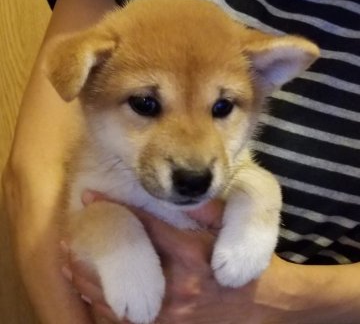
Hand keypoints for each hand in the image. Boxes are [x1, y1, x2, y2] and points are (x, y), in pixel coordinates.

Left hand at [61, 192, 288, 322]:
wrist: (262, 307)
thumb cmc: (243, 264)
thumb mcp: (229, 230)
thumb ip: (206, 209)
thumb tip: (180, 190)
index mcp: (189, 253)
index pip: (143, 225)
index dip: (114, 208)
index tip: (90, 196)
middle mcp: (175, 284)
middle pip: (122, 263)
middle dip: (91, 249)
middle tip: (67, 237)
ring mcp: (169, 314)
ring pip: (117, 298)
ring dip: (89, 281)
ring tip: (68, 265)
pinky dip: (103, 310)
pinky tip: (90, 297)